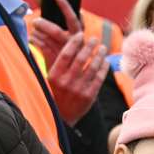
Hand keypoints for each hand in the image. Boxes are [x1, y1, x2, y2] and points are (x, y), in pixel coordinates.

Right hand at [35, 0, 108, 125]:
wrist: (61, 119)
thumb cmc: (55, 95)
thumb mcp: (49, 80)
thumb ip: (54, 64)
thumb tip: (50, 41)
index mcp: (54, 76)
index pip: (66, 54)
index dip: (74, 42)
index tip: (80, 35)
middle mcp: (66, 82)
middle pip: (80, 58)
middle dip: (89, 46)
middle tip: (94, 39)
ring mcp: (78, 89)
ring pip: (92, 67)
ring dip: (99, 55)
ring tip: (102, 48)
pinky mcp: (89, 97)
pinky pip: (98, 78)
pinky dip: (103, 68)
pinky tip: (105, 61)